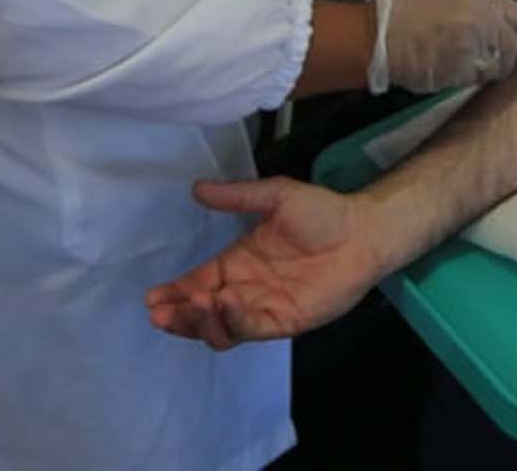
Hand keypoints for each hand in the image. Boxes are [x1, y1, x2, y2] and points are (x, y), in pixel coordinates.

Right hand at [145, 178, 392, 348]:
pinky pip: (250, 329)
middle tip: (161, 311)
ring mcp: (263, 308)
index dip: (174, 292)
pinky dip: (232, 319)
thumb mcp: (275, 195)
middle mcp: (245, 289)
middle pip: (201, 312)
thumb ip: (237, 196)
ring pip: (220, 328)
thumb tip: (198, 188)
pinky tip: (225, 300)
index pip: (197, 283)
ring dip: (200, 322)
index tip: (153, 296)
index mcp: (237, 262)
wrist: (362, 231)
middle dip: (179, 314)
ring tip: (194, 303)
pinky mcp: (283, 321)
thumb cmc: (322, 213)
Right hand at [379, 0, 516, 91]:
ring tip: (461, 60)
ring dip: (487, 70)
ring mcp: (473, 47)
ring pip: (498, 68)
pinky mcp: (461, 71)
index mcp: (483, 1)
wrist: (382, 35)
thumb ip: (489, 16)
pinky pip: (477, 81)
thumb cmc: (416, 17)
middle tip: (489, 57)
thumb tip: (516, 35)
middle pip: (515, 48)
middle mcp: (483, 21)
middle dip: (508, 58)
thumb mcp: (457, 3)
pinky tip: (448, 68)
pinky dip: (468, 79)